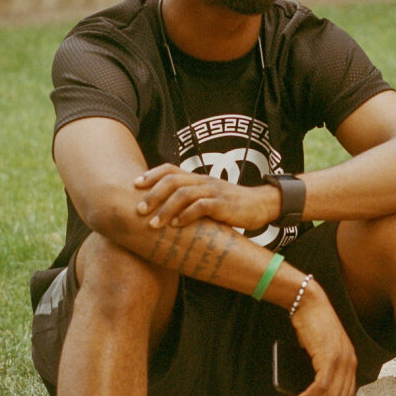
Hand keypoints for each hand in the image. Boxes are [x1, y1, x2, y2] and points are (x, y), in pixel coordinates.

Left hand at [132, 164, 279, 230]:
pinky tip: (177, 226)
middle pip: (172, 181)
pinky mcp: (224, 205)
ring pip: (184, 194)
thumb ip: (189, 200)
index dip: (151, 175)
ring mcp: (214, 191)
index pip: (170, 169)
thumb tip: (163, 211)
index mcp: (197, 178)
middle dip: (153, 195)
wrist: (261, 205)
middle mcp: (203, 181)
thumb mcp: (208, 197)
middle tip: (138, 210)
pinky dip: (186, 216)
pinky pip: (202, 206)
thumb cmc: (230, 205)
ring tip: (153, 223)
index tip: (134, 185)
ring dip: (165, 209)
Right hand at [288, 288, 357, 395]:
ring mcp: (341, 359)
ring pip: (330, 395)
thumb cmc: (313, 324)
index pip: (350, 393)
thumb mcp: (322, 348)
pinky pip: (321, 385)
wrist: (310, 304)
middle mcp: (349, 361)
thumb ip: (324, 366)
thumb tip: (314, 387)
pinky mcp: (329, 357)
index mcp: (350, 360)